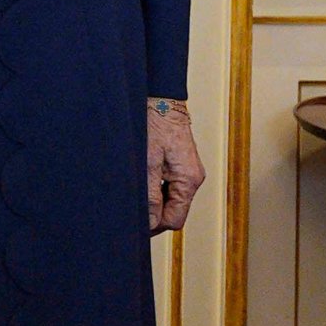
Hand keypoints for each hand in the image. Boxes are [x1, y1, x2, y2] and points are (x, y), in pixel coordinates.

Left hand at [146, 99, 204, 233]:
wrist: (161, 100)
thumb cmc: (154, 126)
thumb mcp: (148, 164)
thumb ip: (150, 195)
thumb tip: (150, 222)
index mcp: (188, 181)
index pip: (175, 219)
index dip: (155, 225)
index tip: (136, 224)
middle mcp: (193, 179)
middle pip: (175, 212)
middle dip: (154, 215)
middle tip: (132, 211)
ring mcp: (189, 172)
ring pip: (172, 201)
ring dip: (154, 203)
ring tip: (136, 194)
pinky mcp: (182, 166)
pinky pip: (171, 188)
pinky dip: (157, 190)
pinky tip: (143, 182)